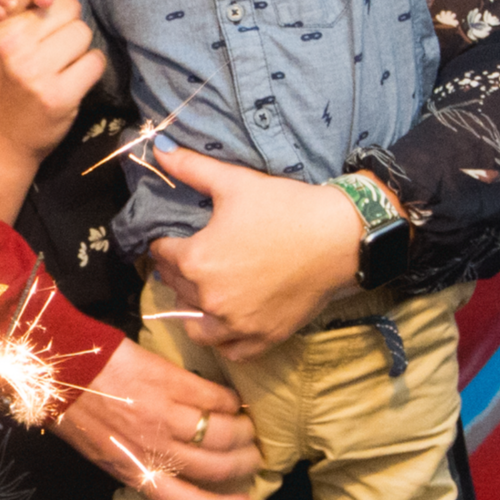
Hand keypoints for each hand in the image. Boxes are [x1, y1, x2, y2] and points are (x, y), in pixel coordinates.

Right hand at [0, 0, 104, 222]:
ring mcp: (35, 71)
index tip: (49, 0)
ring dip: (79, 47)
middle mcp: (11, 44)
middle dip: (67, 22)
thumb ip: (10, 3)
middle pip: (67, 5)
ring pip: (82, 32)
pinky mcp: (59, 95)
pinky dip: (89, 69)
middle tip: (54, 43)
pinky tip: (72, 79)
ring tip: (61, 63)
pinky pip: (94, 61)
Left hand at [54, 339, 257, 499]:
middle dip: (243, 465)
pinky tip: (232, 400)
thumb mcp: (101, 451)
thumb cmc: (74, 409)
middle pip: (215, 467)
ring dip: (243, 432)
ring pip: (222, 433)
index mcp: (133, 470)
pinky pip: (214, 397)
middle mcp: (153, 448)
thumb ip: (135, 463)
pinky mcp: (170, 381)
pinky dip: (230, 401)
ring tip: (248, 428)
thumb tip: (168, 469)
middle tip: (253, 457)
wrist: (59, 366)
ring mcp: (164, 414)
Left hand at [147, 144, 366, 359]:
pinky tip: (227, 322)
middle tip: (190, 259)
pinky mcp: (264, 337)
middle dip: (178, 272)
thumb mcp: (235, 182)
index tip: (171, 238)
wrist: (340, 236)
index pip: (161, 255)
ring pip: (196, 327)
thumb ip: (191, 168)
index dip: (163, 242)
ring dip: (193, 310)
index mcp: (196, 260)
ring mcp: (237, 324)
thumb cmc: (285, 207)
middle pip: (176, 288)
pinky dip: (223, 340)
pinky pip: (230, 351)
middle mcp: (210, 299)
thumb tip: (159, 148)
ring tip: (203, 292)